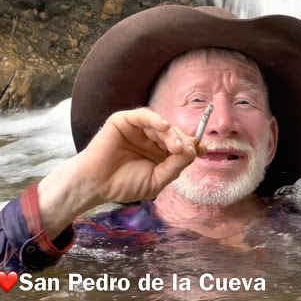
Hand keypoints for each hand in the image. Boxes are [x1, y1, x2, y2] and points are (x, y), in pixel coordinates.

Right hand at [77, 107, 206, 204]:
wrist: (97, 185)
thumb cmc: (124, 184)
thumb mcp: (157, 179)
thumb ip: (175, 166)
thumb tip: (194, 151)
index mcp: (159, 153)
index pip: (181, 144)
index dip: (193, 145)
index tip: (204, 150)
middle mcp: (150, 138)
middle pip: (174, 134)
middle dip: (183, 141)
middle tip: (186, 151)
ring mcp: (138, 129)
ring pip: (161, 125)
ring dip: (172, 134)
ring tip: (175, 147)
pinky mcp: (124, 121)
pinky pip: (143, 115)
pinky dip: (155, 119)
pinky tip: (164, 128)